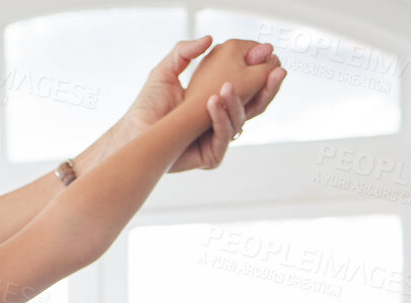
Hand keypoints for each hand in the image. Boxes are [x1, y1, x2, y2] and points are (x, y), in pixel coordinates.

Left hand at [120, 36, 286, 171]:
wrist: (133, 132)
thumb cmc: (147, 106)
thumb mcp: (166, 71)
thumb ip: (185, 52)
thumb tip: (209, 39)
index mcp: (216, 102)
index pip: (248, 89)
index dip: (261, 74)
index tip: (270, 57)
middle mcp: (220, 122)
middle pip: (254, 107)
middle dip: (268, 88)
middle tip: (277, 71)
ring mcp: (217, 140)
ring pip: (240, 121)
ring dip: (236, 102)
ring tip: (226, 86)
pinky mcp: (211, 156)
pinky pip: (224, 137)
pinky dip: (221, 119)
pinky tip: (213, 102)